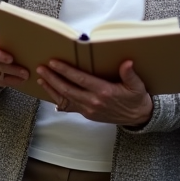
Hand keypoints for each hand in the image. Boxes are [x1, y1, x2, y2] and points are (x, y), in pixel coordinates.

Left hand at [37, 59, 153, 125]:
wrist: (137, 117)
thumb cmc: (136, 99)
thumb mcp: (137, 86)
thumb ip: (130, 74)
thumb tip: (127, 63)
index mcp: (104, 92)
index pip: (80, 79)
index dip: (65, 71)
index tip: (54, 63)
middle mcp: (93, 102)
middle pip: (68, 89)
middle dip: (53, 78)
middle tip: (41, 68)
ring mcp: (89, 110)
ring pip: (65, 98)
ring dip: (52, 88)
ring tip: (41, 78)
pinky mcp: (87, 114)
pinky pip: (69, 106)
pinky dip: (58, 99)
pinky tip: (51, 92)